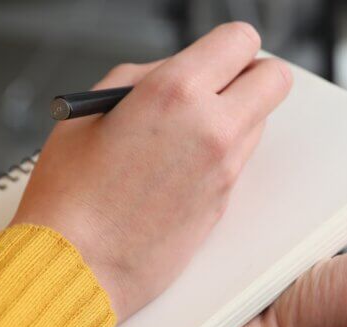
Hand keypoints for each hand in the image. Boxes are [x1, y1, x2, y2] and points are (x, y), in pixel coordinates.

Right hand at [12, 22, 291, 319]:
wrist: (78, 266)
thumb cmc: (71, 195)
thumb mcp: (95, 108)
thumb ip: (148, 78)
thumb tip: (181, 70)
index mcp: (177, 91)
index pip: (242, 41)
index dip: (231, 46)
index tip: (220, 54)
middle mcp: (213, 127)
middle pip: (275, 80)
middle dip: (252, 76)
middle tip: (221, 85)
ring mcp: (226, 168)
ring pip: (259, 122)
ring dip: (235, 117)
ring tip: (184, 133)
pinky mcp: (227, 202)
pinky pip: (239, 161)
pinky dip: (222, 155)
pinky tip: (180, 167)